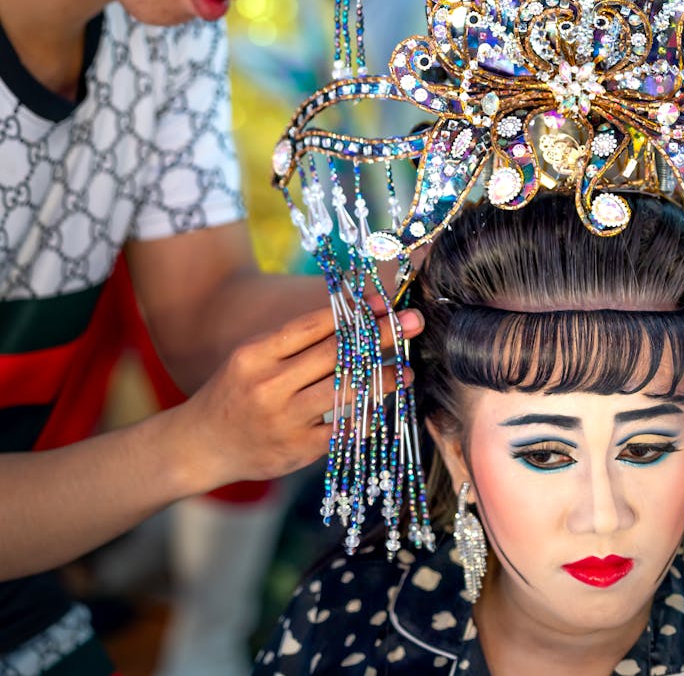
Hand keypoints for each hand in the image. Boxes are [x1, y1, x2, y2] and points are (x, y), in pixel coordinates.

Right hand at [176, 304, 423, 487]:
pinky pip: (340, 431)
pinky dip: (364, 417)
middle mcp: (268, 386)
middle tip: (412, 322)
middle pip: (335, 355)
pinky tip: (382, 407)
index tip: (385, 303)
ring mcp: (282, 421)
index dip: (353, 312)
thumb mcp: (254, 357)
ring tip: (406, 369)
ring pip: (343, 393)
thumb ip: (295, 341)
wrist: (200, 445)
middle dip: (379, 336)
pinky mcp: (295, 451)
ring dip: (382, 379)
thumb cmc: (236, 391)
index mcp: (256, 354)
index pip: (312, 326)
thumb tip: (351, 313)